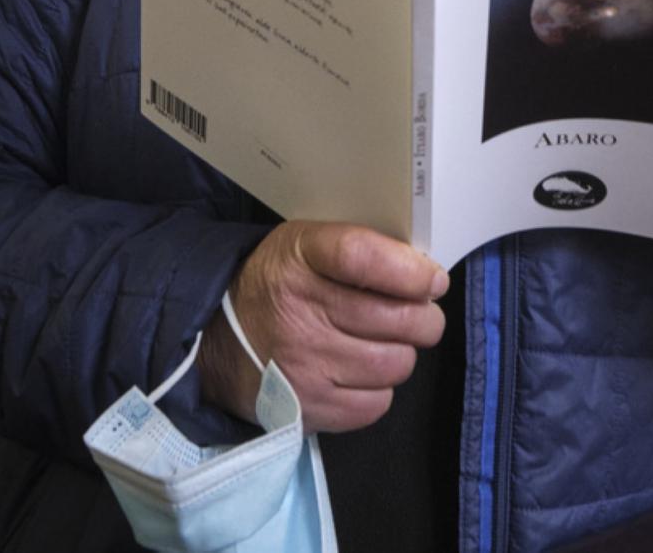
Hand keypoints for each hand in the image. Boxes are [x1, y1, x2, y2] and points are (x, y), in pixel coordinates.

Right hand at [199, 220, 447, 432]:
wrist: (219, 340)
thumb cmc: (280, 283)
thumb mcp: (306, 244)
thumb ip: (361, 249)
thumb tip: (426, 274)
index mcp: (300, 260)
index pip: (363, 258)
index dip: (410, 271)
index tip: (433, 279)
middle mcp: (300, 314)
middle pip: (395, 319)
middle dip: (425, 318)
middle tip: (422, 315)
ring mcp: (304, 367)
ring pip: (394, 364)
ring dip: (403, 353)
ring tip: (389, 343)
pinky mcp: (308, 409)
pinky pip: (376, 404)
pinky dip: (381, 388)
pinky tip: (364, 372)